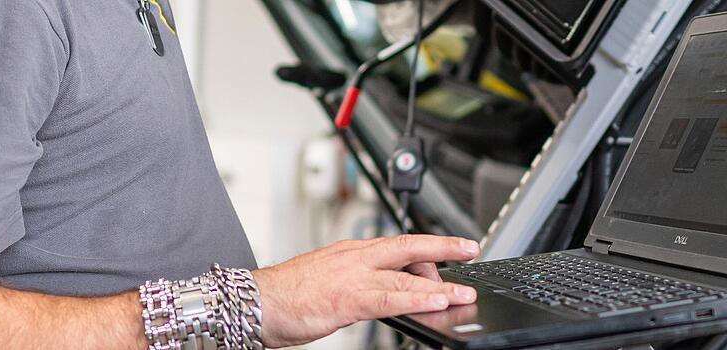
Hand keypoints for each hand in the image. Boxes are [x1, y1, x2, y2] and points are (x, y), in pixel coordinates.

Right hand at [252, 235, 479, 346]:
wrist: (255, 301)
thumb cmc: (285, 296)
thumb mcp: (327, 282)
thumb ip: (356, 284)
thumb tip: (382, 295)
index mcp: (350, 252)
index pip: (395, 244)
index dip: (426, 245)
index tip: (448, 248)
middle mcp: (355, 257)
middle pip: (408, 246)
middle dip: (443, 247)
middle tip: (470, 249)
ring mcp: (353, 276)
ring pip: (405, 274)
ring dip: (440, 282)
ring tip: (463, 292)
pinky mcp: (348, 298)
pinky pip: (390, 298)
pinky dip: (417, 298)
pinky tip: (436, 302)